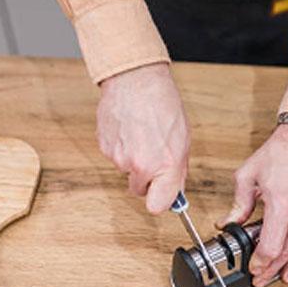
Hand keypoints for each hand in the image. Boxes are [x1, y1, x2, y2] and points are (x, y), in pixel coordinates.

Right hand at [96, 63, 189, 213]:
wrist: (136, 79)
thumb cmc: (163, 104)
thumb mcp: (183, 139)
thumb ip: (178, 170)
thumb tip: (175, 190)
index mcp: (165, 165)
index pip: (157, 206)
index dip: (160, 201)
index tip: (162, 195)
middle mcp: (140, 166)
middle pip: (139, 190)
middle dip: (146, 179)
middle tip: (153, 155)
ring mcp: (119, 158)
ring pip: (126, 170)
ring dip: (133, 158)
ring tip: (142, 133)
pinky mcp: (104, 147)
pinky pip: (114, 156)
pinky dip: (121, 146)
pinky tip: (130, 128)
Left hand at [216, 124, 287, 286]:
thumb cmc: (279, 154)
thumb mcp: (248, 177)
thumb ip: (238, 206)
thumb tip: (228, 225)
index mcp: (283, 203)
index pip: (271, 247)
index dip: (261, 263)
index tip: (255, 269)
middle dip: (274, 268)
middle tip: (265, 277)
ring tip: (286, 275)